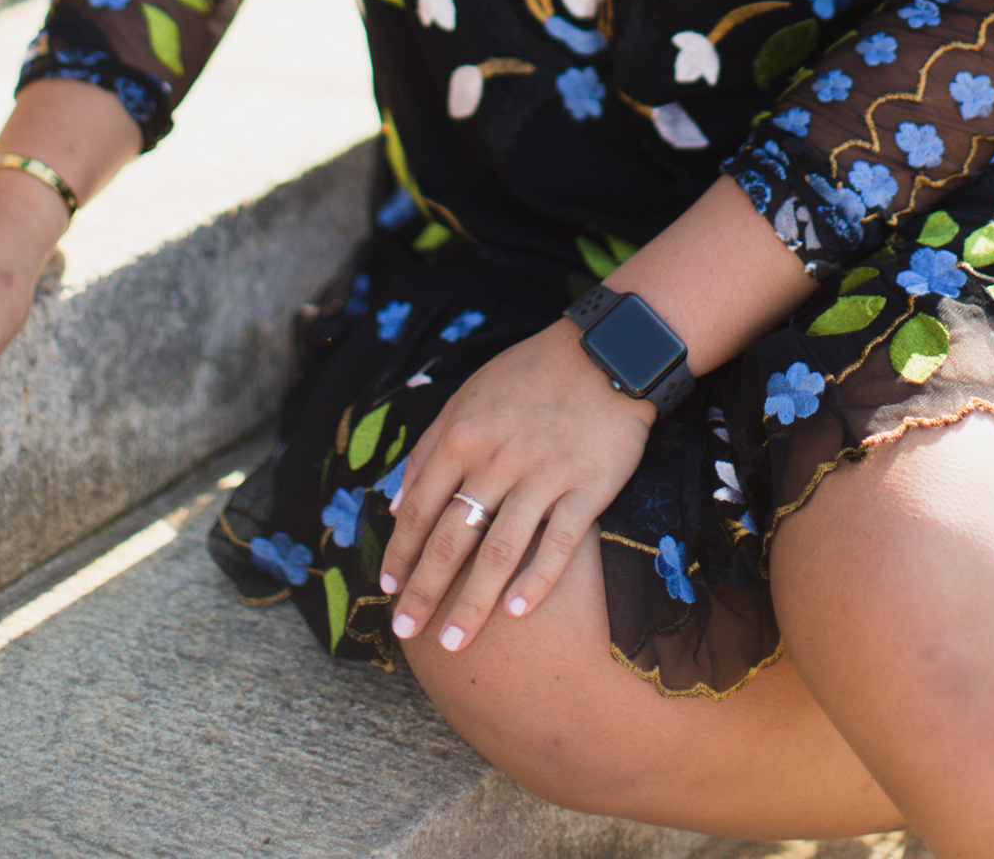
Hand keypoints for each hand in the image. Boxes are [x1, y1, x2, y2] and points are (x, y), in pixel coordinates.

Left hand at [379, 318, 653, 654]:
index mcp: (463, 437)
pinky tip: (516, 612)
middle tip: (407, 631)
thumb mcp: (467, 396)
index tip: (389, 588)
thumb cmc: (529, 376)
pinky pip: (558, 542)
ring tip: (452, 641)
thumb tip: (395, 503)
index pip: (419, 508)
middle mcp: (497, 460)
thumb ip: (430, 447)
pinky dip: (535, 579)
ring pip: (498, 551)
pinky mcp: (587, 487)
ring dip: (472, 603)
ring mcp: (543, 475)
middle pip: (451, 539)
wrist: (605, 353)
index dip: (400, 552)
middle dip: (424, 591)